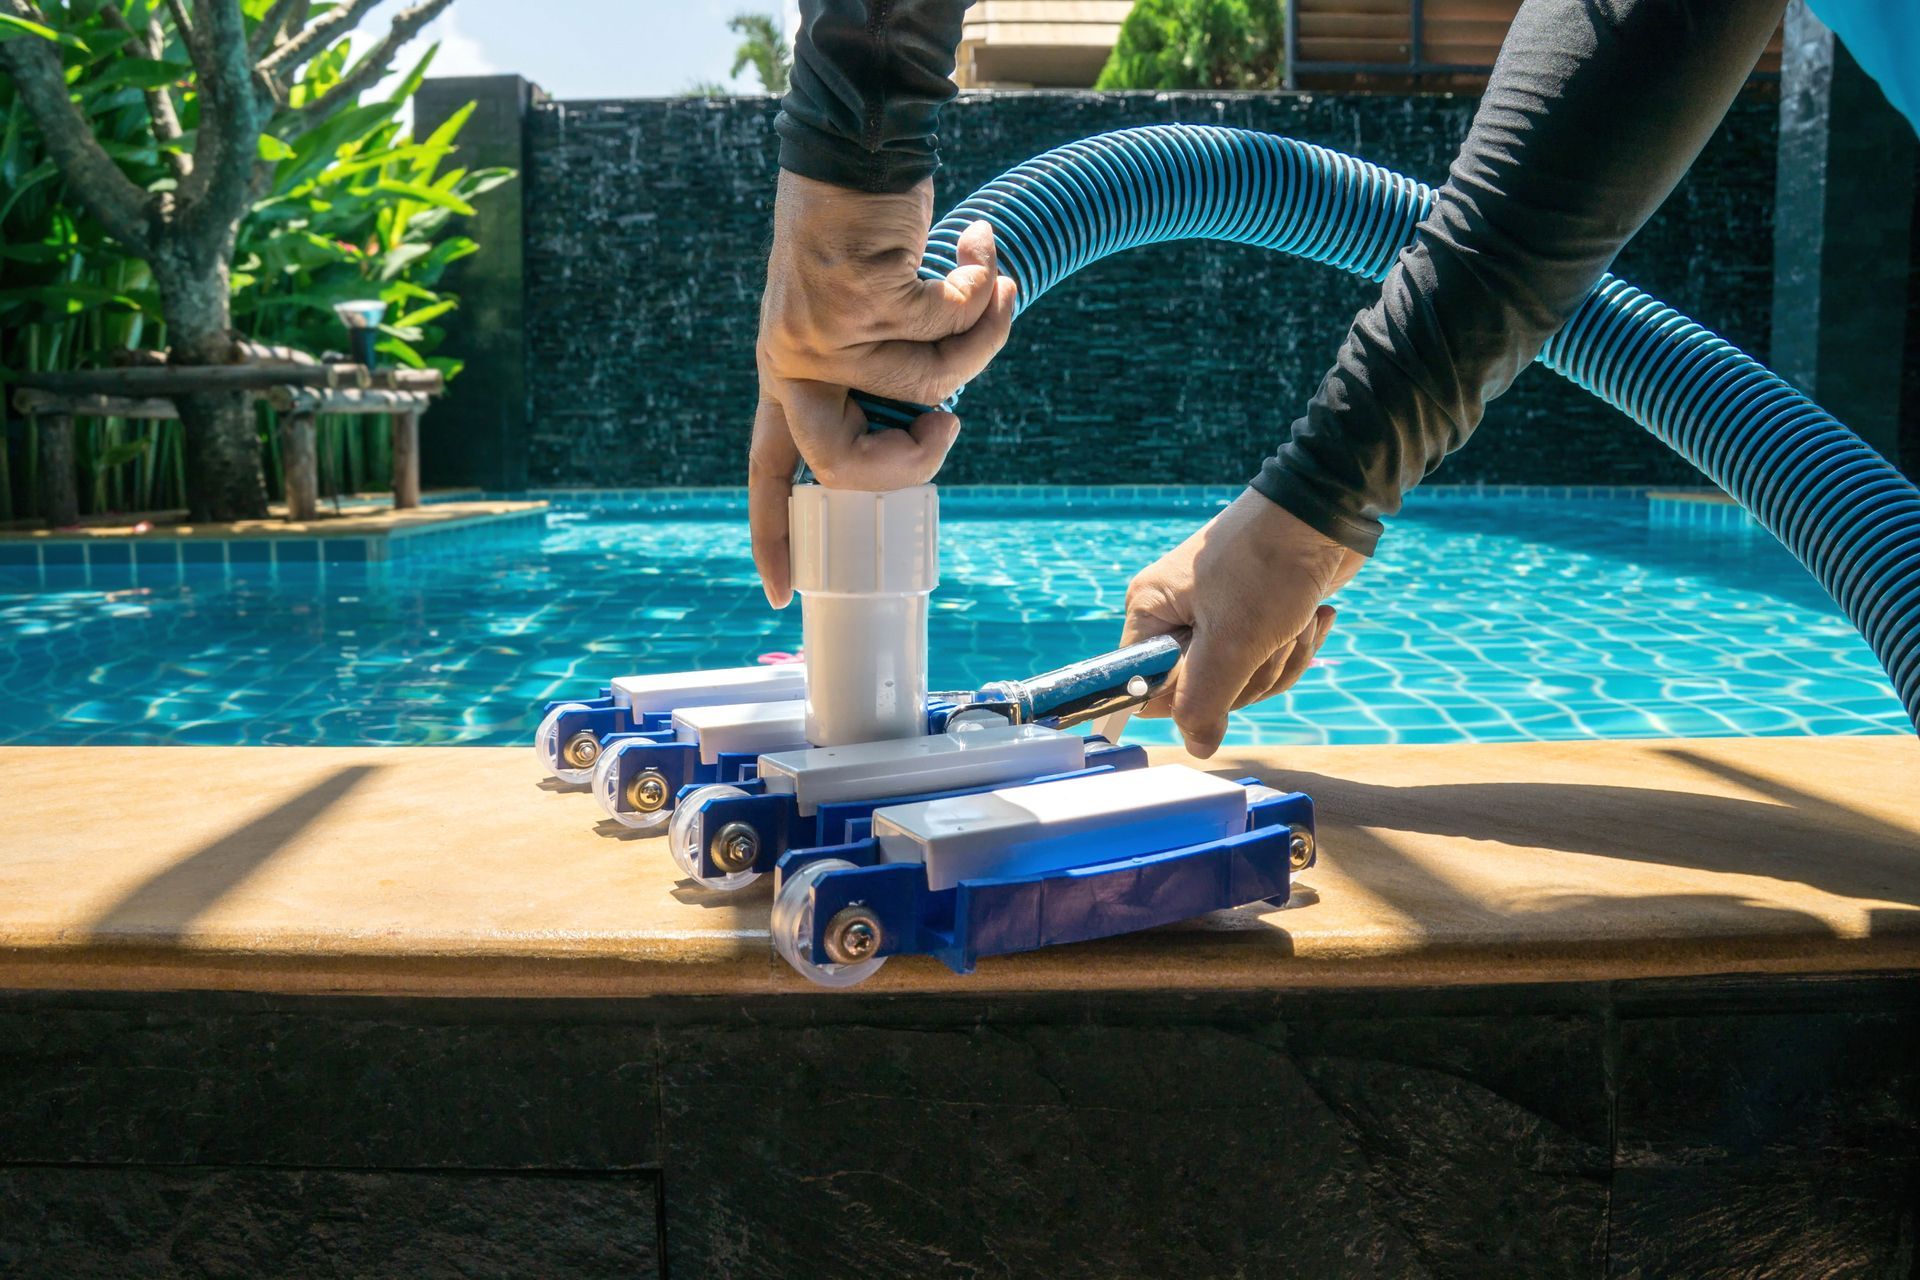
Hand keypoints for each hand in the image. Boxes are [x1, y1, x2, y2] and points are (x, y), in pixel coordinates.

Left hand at [749, 169, 1018, 607]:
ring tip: (988, 288)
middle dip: (918, 461)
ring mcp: (823, 332)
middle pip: (849, 466)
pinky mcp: (863, 296)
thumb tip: (932, 433)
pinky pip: (951, 328)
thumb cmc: (868, 241)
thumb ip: (878, 382)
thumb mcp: (857, 325)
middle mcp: (793, 362)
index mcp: (786, 377)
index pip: (769, 473)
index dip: (773, 535)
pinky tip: (981, 252)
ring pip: (928, 389)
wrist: (859, 151)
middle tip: (949, 429)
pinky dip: (984, 290)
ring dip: (977, 338)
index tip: (780, 594)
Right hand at [1122, 490, 1365, 757]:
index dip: (1184, 698)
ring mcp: (1218, 616)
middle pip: (1204, 691)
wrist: (1325, 514)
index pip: (1145, 685)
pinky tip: (1313, 615)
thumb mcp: (1232, 644)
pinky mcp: (1256, 616)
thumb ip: (1204, 703)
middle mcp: (1177, 615)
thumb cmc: (1268, 567)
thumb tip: (1195, 747)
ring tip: (1297, 619)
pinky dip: (1297, 644)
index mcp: (1151, 613)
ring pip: (1244, 679)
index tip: (1218, 678)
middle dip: (1252, 675)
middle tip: (1268, 637)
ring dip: (1283, 657)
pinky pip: (1269, 659)